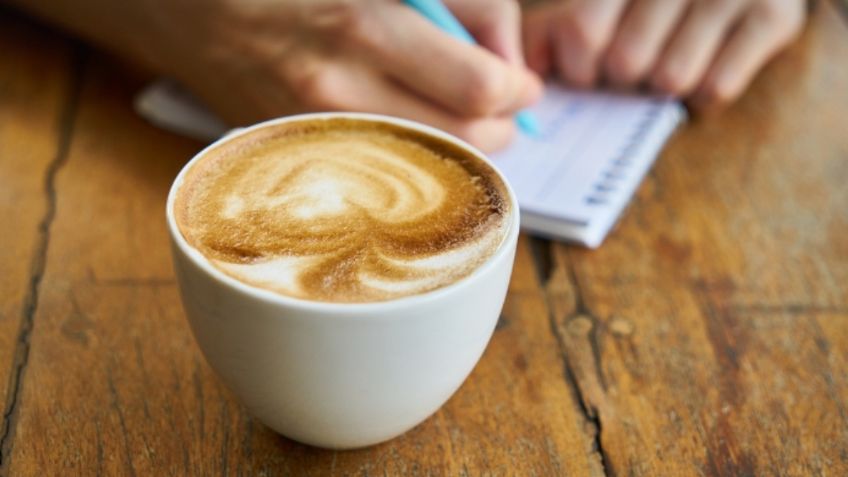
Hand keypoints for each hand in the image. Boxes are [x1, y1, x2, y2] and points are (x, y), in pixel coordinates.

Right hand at [16, 0, 541, 150]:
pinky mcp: (293, 154)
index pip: (479, 87)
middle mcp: (336, 91)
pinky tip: (407, 136)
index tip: (519, 82)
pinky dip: (410, 162)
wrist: (182, 5)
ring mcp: (311, 132)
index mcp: (361, 26)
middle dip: (499, 127)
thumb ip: (455, 3)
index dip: (516, 87)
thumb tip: (503, 59)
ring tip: (457, 122)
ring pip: (425, 170)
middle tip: (498, 107)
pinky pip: (376, 179)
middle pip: (463, 142)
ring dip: (460, 150)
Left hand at [523, 0, 806, 109]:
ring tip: (669, 62)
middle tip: (634, 66)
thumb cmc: (643, 2)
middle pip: (627, 63)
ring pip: (671, 79)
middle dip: (624, 79)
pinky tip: (705, 69)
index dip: (581, 67)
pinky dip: (704, 95)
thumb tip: (523, 82)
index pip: (582, 32)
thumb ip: (548, 34)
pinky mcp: (774, 15)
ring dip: (663, 86)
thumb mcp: (593, 4)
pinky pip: (717, 87)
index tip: (590, 69)